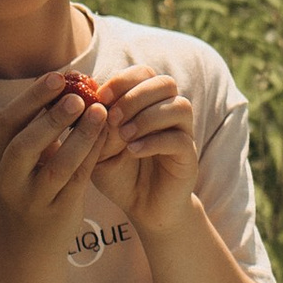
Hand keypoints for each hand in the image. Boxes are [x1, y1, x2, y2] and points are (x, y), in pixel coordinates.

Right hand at [0, 76, 107, 240]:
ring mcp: (31, 198)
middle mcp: (7, 179)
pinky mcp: (57, 212)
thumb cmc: (30, 183)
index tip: (56, 76)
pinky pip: (78, 180)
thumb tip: (69, 79)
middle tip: (77, 96)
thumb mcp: (24, 157)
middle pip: (24, 145)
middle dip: (51, 118)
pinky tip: (106, 135)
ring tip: (99, 112)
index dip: (30, 98)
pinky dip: (92, 155)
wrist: (28, 242)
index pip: (6, 123)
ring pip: (56, 166)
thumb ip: (39, 124)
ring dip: (80, 137)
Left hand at [87, 67, 199, 235]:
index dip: (123, 80)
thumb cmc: (120, 175)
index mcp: (147, 104)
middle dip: (136, 96)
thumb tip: (94, 103)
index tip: (100, 97)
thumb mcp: (99, 151)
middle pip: (165, 83)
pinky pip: (179, 139)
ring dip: (147, 117)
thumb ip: (98, 129)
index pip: (143, 73)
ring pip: (179, 105)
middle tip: (113, 117)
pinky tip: (134, 151)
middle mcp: (168, 113)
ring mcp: (182, 133)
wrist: (143, 208)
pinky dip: (153, 141)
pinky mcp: (188, 156)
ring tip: (124, 136)